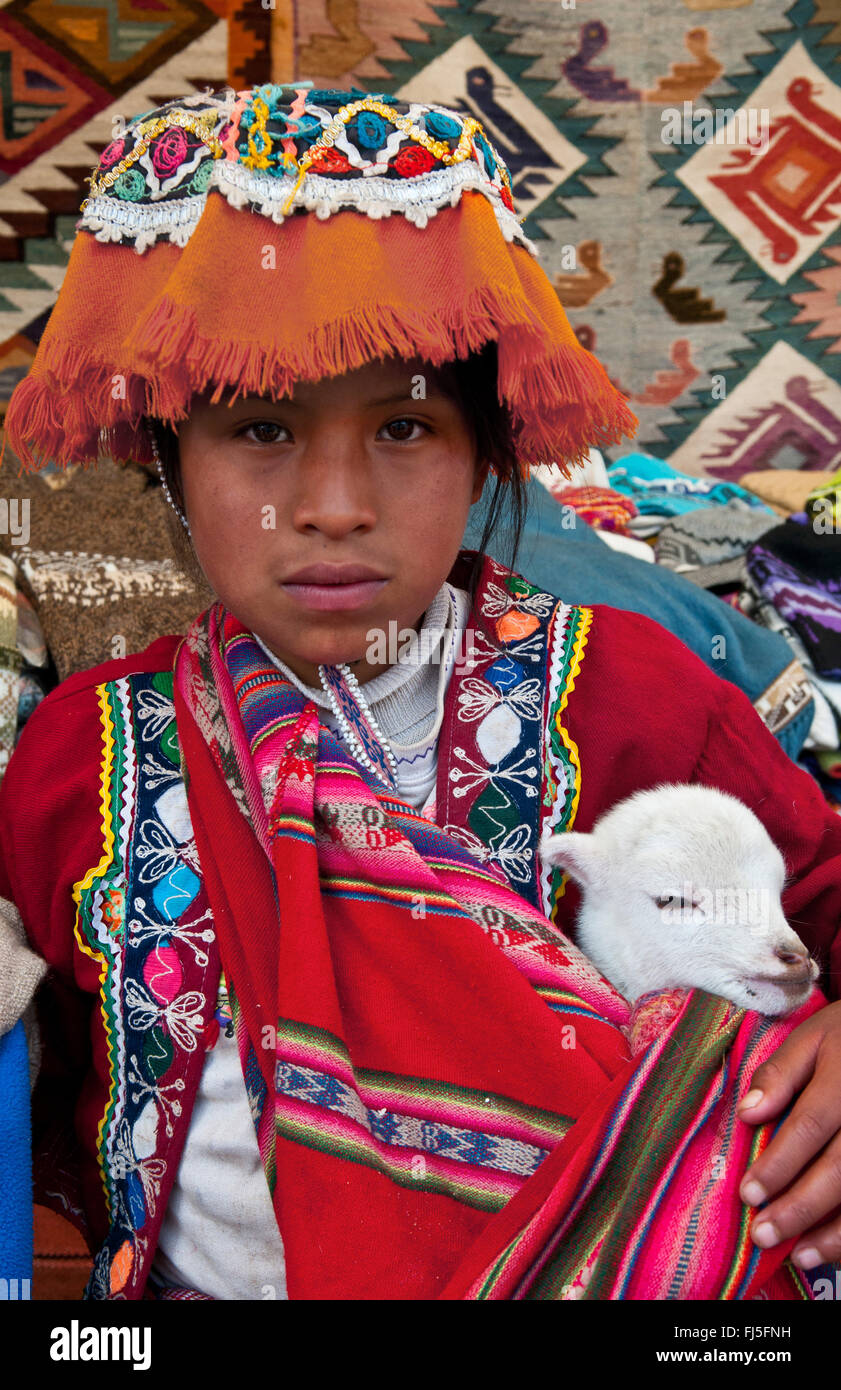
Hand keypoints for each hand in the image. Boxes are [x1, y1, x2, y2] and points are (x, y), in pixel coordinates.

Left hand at [737, 999, 840, 1269]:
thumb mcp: (812, 1037)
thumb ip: (780, 1074)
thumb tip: (748, 1114)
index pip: (809, 1126)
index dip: (779, 1164)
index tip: (748, 1193)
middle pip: (840, 1168)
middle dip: (800, 1206)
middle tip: (764, 1233)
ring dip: (835, 1231)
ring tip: (799, 1255)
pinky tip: (831, 1247)